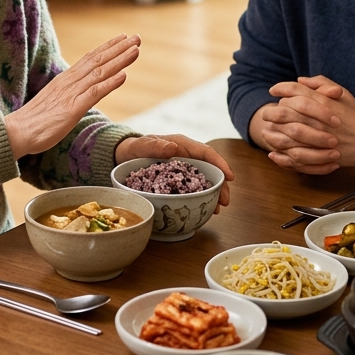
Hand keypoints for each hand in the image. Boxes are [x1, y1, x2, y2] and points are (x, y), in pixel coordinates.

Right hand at [4, 35, 139, 159]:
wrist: (16, 132)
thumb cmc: (34, 120)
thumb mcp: (55, 102)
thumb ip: (68, 95)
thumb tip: (79, 94)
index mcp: (65, 80)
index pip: (89, 58)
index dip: (107, 48)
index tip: (123, 38)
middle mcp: (69, 82)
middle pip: (97, 60)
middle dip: (119, 48)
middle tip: (137, 37)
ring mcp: (71, 94)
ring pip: (99, 73)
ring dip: (119, 60)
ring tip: (135, 50)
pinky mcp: (72, 109)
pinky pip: (94, 93)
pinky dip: (110, 83)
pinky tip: (124, 76)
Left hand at [115, 134, 233, 208]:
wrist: (124, 157)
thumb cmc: (135, 148)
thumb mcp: (142, 145)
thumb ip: (155, 145)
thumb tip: (173, 148)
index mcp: (182, 145)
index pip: (206, 152)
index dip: (220, 163)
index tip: (230, 177)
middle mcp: (186, 157)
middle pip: (210, 169)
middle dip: (221, 184)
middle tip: (226, 201)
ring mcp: (184, 170)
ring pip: (205, 181)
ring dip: (214, 194)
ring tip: (218, 209)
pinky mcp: (179, 181)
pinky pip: (194, 189)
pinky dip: (202, 198)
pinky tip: (206, 209)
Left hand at [264, 76, 354, 173]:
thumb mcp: (343, 94)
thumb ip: (322, 83)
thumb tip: (299, 80)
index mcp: (324, 102)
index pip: (295, 90)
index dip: (280, 88)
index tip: (273, 90)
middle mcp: (318, 119)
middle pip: (285, 111)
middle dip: (271, 111)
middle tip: (266, 113)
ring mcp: (318, 138)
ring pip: (285, 134)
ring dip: (273, 133)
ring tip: (266, 132)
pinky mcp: (319, 156)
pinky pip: (293, 156)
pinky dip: (281, 155)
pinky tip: (273, 153)